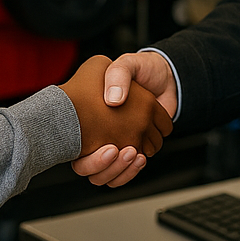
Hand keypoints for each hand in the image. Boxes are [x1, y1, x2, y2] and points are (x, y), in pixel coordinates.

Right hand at [72, 50, 178, 186]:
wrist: (163, 76)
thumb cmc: (140, 70)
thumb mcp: (124, 65)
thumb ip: (117, 74)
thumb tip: (114, 100)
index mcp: (89, 116)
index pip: (76, 147)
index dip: (88, 157)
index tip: (107, 147)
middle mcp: (99, 135)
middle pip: (91, 170)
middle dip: (105, 167)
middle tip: (117, 150)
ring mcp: (116, 144)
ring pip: (109, 176)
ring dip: (121, 169)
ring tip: (132, 152)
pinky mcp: (133, 150)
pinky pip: (125, 174)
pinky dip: (131, 172)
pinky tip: (140, 158)